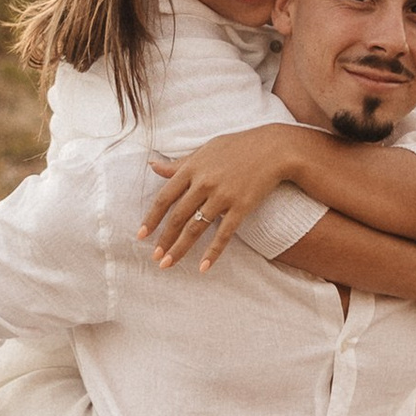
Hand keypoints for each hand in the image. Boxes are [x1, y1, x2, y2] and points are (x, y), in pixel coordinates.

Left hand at [139, 126, 302, 269]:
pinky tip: (203, 268)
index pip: (165, 197)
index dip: (152, 218)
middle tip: (155, 257)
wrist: (274, 149)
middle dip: (164, 239)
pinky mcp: (241, 207)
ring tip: (168, 264)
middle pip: (178, 216)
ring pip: (196, 228)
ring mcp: (223, 196)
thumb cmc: (237, 147)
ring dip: (180, 249)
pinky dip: (212, 252)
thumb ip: (178, 164)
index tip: (141, 235)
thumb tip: (152, 166)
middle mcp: (204, 183)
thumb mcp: (204, 151)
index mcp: (192, 168)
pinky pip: (224, 234)